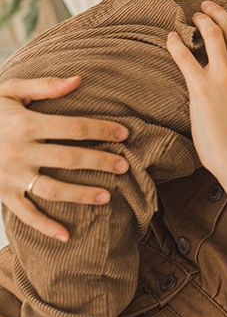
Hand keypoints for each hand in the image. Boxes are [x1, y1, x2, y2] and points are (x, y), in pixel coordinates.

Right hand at [0, 77, 128, 241]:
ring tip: (106, 197)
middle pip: (68, 159)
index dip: (101, 130)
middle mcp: (19, 151)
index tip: (124, 134)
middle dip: (99, 162)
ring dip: (80, 194)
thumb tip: (79, 80)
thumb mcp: (9, 91)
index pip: (73, 127)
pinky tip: (67, 237)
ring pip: (52, 189)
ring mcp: (10, 175)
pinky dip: (45, 227)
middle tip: (125, 166)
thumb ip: (44, 86)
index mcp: (25, 124)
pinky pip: (25, 215)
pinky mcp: (2, 193)